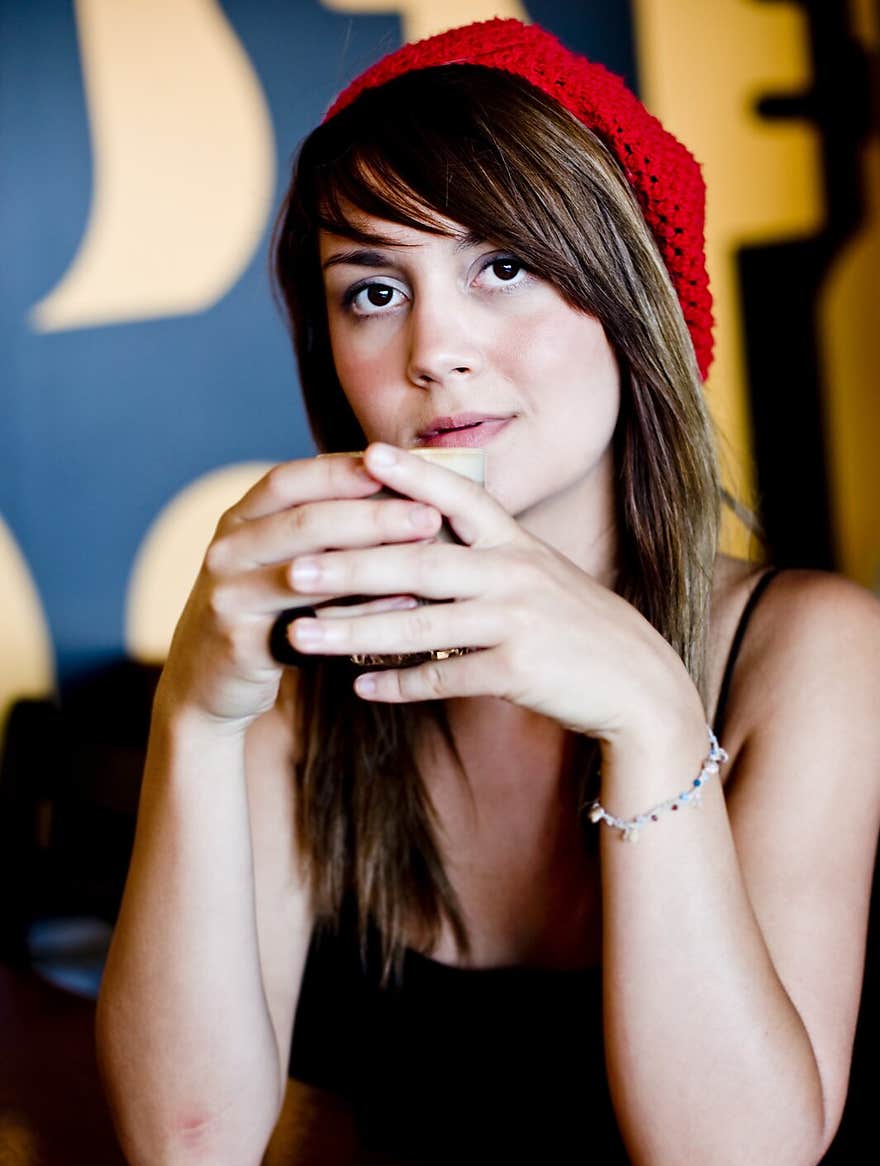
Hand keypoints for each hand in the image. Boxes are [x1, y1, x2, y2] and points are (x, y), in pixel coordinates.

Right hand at [156, 452, 442, 726]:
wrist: (205, 687)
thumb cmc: (261, 615)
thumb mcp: (277, 563)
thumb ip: (319, 531)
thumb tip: (400, 490)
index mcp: (239, 521)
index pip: (290, 480)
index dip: (341, 470)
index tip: (397, 464)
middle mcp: (227, 551)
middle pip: (303, 522)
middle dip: (371, 514)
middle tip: (429, 514)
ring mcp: (227, 597)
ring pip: (304, 573)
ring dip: (370, 561)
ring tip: (422, 558)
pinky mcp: (239, 644)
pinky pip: (308, 628)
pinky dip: (359, 615)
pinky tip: (402, 608)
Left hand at [285, 444, 690, 739]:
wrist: (635, 683)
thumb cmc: (574, 626)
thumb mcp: (536, 576)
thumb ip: (482, 555)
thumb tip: (414, 538)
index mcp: (516, 544)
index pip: (461, 497)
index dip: (414, 475)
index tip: (364, 455)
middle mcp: (514, 574)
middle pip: (421, 561)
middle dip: (352, 564)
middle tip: (296, 568)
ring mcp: (516, 622)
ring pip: (421, 623)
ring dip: (356, 631)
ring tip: (302, 637)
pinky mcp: (518, 670)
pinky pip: (446, 676)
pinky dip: (400, 683)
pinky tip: (360, 688)